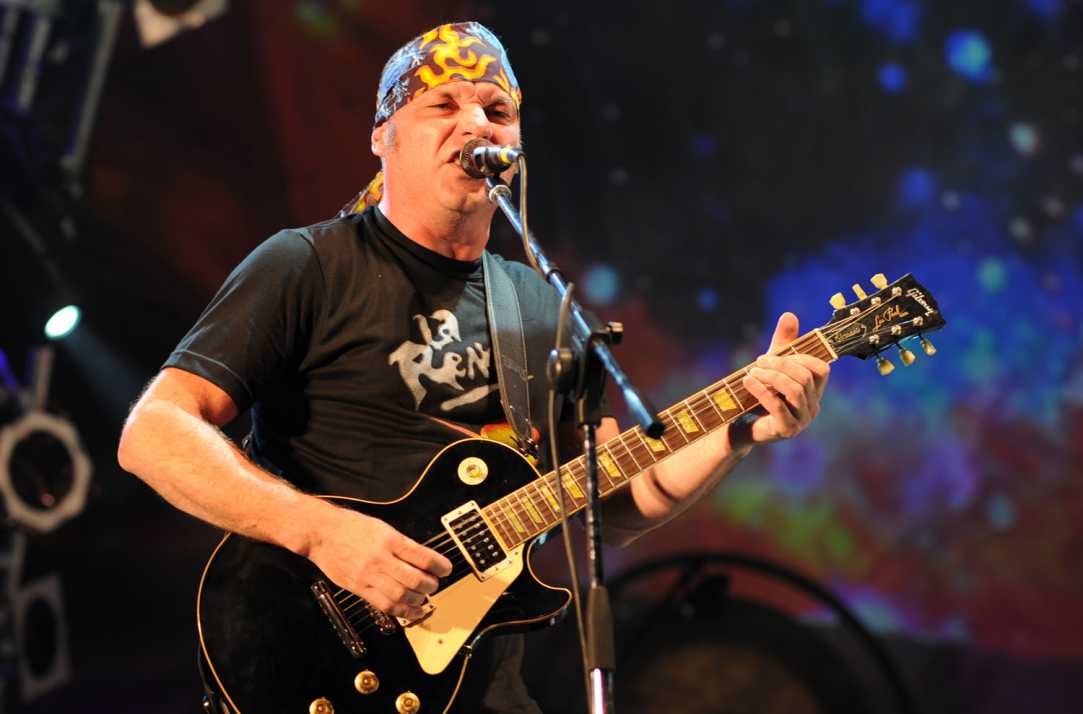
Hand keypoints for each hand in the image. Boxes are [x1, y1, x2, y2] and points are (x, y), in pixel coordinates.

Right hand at [308, 508, 452, 619]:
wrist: (322, 533)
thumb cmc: (351, 527)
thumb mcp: (381, 527)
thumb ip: (401, 544)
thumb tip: (422, 560)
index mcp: (389, 540)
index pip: (422, 557)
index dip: (439, 565)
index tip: (447, 569)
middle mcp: (380, 558)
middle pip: (414, 579)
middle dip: (430, 585)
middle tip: (435, 584)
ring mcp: (369, 575)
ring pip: (401, 595)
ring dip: (418, 599)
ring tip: (424, 597)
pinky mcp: (359, 588)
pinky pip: (384, 605)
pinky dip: (402, 611)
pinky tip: (412, 611)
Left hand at [735, 312, 829, 447]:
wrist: (740, 425)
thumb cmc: (759, 394)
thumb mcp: (771, 366)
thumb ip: (782, 343)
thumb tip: (789, 314)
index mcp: (814, 391)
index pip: (821, 369)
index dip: (801, 357)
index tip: (777, 353)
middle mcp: (812, 406)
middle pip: (805, 377)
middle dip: (780, 364)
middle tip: (758, 361)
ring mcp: (802, 421)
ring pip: (794, 391)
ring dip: (771, 376)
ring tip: (751, 371)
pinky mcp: (786, 431)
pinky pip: (778, 406)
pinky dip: (762, 390)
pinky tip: (747, 380)